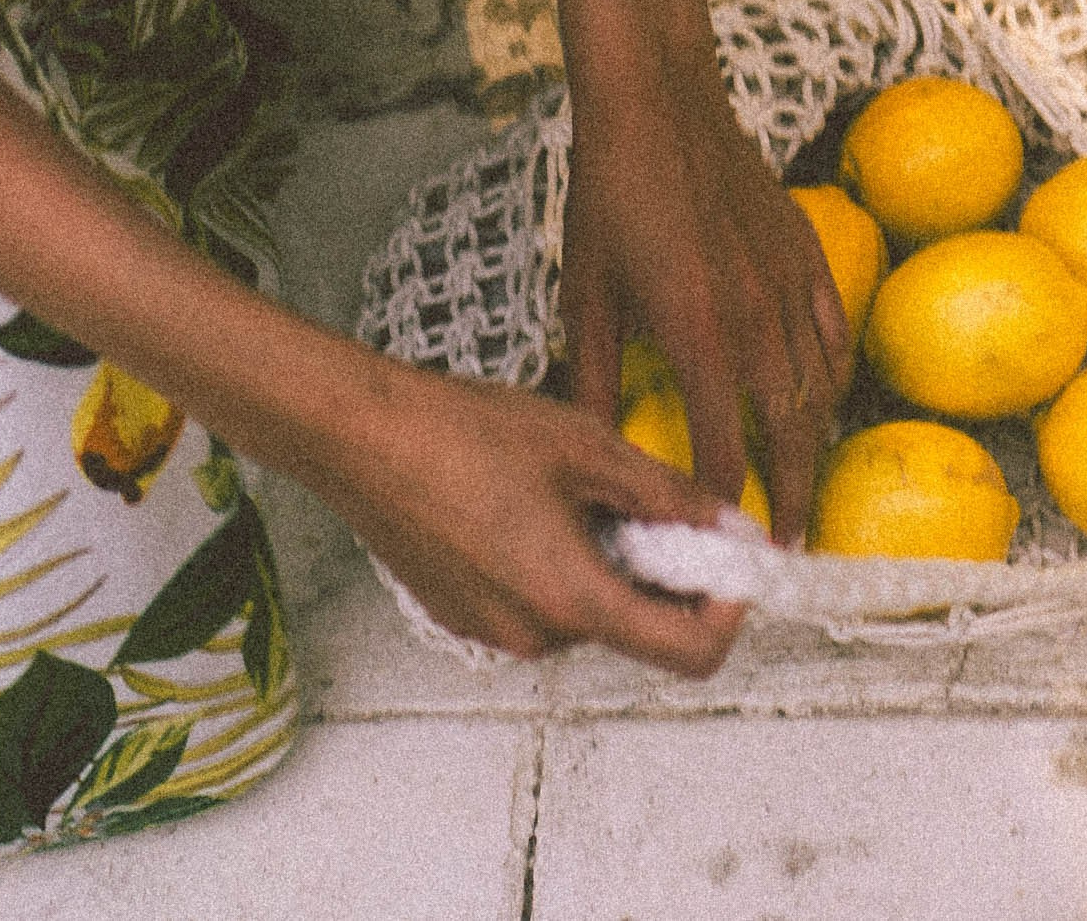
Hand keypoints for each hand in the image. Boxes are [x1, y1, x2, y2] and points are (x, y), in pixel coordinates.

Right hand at [302, 355, 745, 672]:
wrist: (357, 434)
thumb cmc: (460, 433)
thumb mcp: (586, 446)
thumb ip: (665, 493)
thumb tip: (720, 521)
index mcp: (571, 598)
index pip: (687, 654)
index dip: (726, 614)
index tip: (729, 567)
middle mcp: (533, 635)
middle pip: (635, 628)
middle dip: (661, 572)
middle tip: (653, 503)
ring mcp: (493, 631)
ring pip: (587, 611)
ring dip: (607, 563)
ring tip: (577, 489)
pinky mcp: (465, 616)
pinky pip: (539, 604)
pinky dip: (561, 565)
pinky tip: (531, 502)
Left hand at [557, 32, 854, 543]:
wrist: (659, 102)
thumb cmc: (610, 194)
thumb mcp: (587, 294)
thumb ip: (594, 379)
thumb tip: (595, 450)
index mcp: (698, 337)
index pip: (721, 454)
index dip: (721, 510)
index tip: (716, 546)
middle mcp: (757, 321)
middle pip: (790, 436)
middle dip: (788, 500)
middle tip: (785, 548)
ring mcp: (791, 286)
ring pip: (821, 389)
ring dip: (813, 446)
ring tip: (800, 489)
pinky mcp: (809, 254)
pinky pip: (836, 334)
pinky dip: (832, 377)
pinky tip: (821, 399)